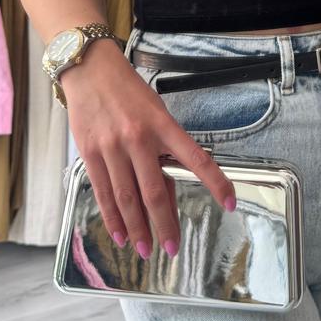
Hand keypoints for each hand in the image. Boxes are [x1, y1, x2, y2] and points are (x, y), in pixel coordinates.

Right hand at [62, 40, 236, 260]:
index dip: (216, 182)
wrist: (90, 70)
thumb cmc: (129, 92)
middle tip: (172, 248)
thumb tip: (168, 192)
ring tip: (145, 249)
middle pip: (154, 191)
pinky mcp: (90, 154)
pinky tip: (119, 234)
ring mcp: (112, 148)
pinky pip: (103, 192)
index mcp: (163, 125)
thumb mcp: (156, 112)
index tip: (230, 203)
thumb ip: (164, 149)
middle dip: (164, 224)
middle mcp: (139, 139)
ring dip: (137, 229)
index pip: (197, 159)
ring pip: (127, 198)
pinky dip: (112, 217)